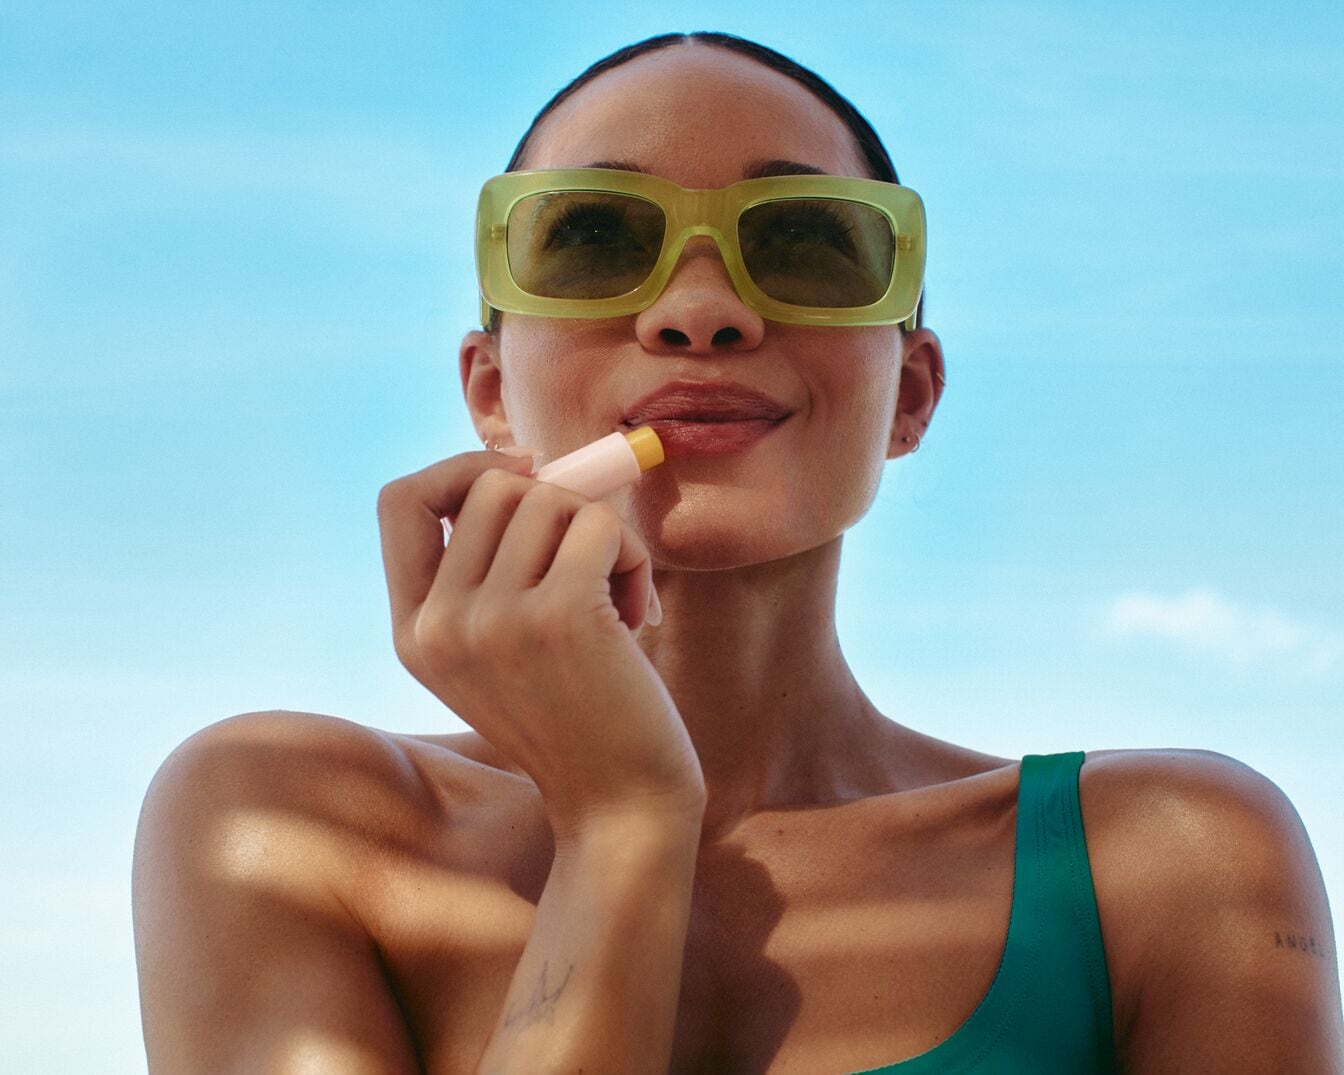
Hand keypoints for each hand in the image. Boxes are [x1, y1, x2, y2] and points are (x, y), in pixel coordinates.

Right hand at [377, 450, 705, 838]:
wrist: (618, 806)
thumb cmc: (575, 715)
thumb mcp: (498, 648)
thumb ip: (485, 571)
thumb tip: (519, 464)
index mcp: (412, 631)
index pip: (398, 501)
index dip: (457, 470)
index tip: (522, 478)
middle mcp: (439, 624)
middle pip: (489, 487)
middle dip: (556, 509)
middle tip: (588, 569)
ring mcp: (493, 619)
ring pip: (550, 498)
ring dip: (601, 536)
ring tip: (615, 601)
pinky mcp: (559, 614)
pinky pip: (599, 526)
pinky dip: (632, 557)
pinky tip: (637, 616)